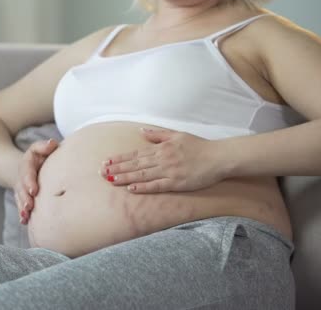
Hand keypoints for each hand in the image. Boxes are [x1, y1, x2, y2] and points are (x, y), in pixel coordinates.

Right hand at [13, 138, 58, 224]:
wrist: (32, 165)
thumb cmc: (42, 156)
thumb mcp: (40, 148)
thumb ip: (44, 146)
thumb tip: (52, 144)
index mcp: (27, 164)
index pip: (27, 172)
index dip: (29, 181)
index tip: (34, 190)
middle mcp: (22, 177)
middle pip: (22, 188)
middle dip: (25, 197)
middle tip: (30, 206)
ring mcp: (22, 188)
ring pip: (20, 198)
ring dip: (23, 207)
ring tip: (26, 216)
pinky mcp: (24, 197)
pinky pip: (22, 206)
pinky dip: (23, 214)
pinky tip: (25, 221)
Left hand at [99, 128, 227, 192]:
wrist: (218, 157)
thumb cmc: (199, 146)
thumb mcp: (177, 135)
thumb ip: (158, 135)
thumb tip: (141, 132)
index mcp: (161, 148)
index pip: (135, 154)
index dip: (119, 159)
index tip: (106, 162)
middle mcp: (162, 159)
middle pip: (135, 165)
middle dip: (117, 169)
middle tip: (101, 173)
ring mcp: (169, 171)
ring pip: (142, 175)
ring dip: (125, 178)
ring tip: (111, 180)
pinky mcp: (177, 183)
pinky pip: (157, 185)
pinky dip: (144, 187)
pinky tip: (132, 189)